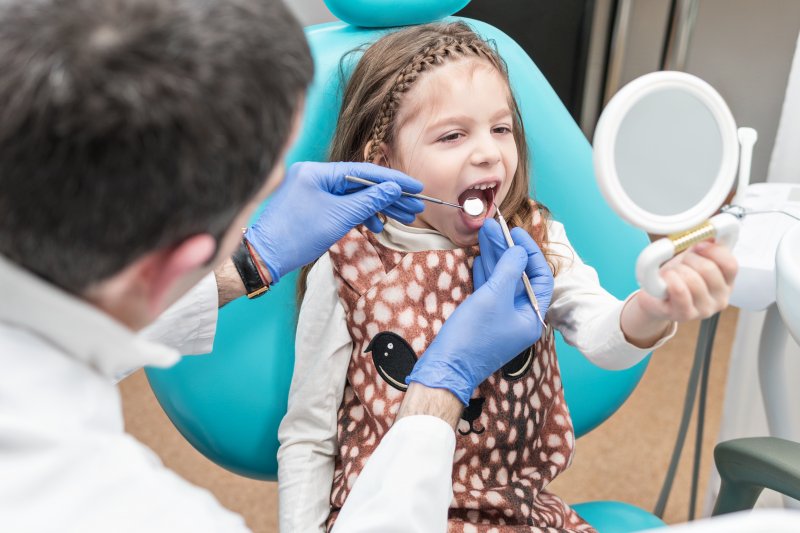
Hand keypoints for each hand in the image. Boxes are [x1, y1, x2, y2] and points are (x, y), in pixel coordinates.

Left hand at [245, 161, 423, 282]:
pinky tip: (375, 225)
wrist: (264, 257)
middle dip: (389, 197)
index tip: (416, 187)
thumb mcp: (339, 218)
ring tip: (402, 218)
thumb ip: (369, 201)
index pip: (364, 171)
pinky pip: (341, 206)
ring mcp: (312, 191)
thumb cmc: (297, 236)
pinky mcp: (311, 206)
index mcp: (317, 172)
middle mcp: (314, 176)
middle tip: (415, 207)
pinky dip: (359, 215)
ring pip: (353, 196)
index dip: (393, 180)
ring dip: (377, 208)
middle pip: (360, 183)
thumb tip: (393, 189)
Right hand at [406, 220, 554, 404]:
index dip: (530, 253)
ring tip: (484, 233)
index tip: (516, 234)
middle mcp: (520, 318)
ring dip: (494, 257)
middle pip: (519, 276)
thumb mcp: (493, 297)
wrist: (446, 367)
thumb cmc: (473, 336)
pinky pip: (489, 291)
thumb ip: (509, 270)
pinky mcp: (484, 320)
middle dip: (507, 251)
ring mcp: (502, 319)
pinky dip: (485, 273)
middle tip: (494, 228)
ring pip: (502, 281)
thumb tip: (519, 251)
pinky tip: (479, 257)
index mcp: (532, 317)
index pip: (540, 277)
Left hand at [633, 240, 737, 322]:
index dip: (712, 250)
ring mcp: (705, 309)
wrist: (655, 299)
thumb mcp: (694, 259)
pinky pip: (680, 290)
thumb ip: (707, 244)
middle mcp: (721, 298)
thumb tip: (712, 229)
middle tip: (681, 263)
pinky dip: (670, 279)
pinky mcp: (686, 314)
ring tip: (672, 274)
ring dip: (677, 271)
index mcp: (727, 282)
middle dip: (690, 259)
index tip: (698, 245)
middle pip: (709, 269)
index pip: (730, 264)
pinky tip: (666, 279)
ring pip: (692, 279)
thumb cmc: (677, 278)